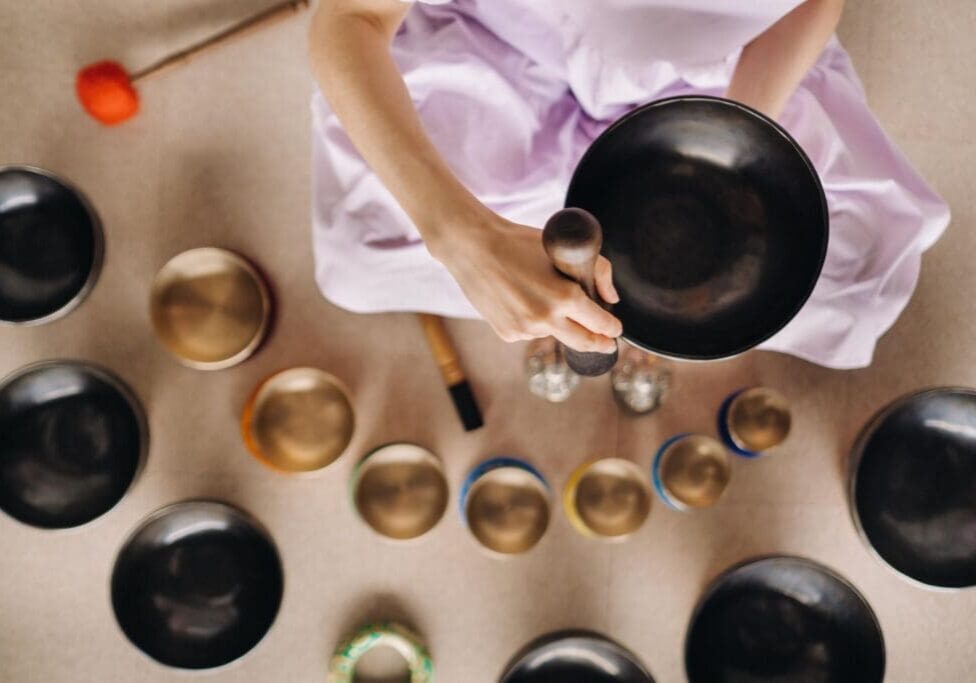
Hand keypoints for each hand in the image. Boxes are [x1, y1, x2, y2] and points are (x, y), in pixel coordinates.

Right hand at [432, 213, 621, 352]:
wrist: (474, 248)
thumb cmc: (520, 243)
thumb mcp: (563, 250)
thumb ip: (598, 271)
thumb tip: (611, 299)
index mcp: (565, 297)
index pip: (600, 323)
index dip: (612, 328)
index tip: (616, 329)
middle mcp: (546, 319)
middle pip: (584, 343)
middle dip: (600, 344)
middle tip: (607, 345)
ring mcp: (525, 330)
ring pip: (554, 335)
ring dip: (559, 325)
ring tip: (542, 296)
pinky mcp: (508, 333)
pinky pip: (531, 333)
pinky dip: (534, 322)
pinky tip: (521, 300)